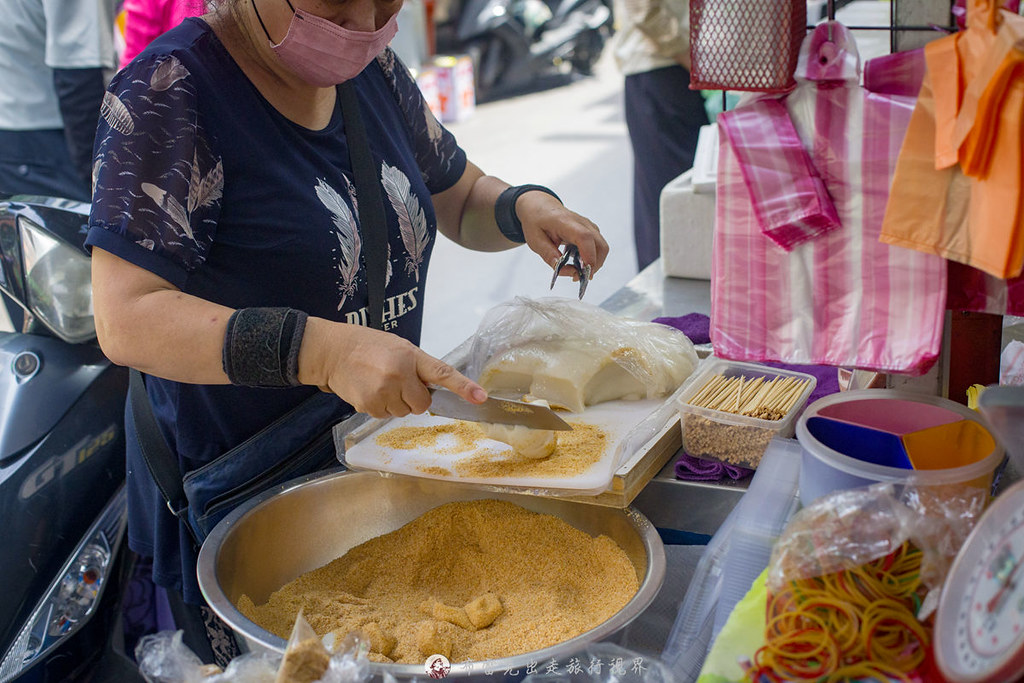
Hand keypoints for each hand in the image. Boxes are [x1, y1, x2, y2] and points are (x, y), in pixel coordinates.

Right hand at [297, 319, 486, 417]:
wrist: (333, 351)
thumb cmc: (369, 347)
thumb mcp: (399, 348)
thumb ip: (418, 367)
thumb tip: (434, 389)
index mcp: (411, 357)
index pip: (443, 374)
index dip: (464, 387)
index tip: (481, 397)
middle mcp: (399, 375)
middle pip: (422, 405)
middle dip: (414, 398)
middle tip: (397, 382)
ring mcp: (383, 392)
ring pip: (404, 413)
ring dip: (396, 403)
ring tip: (379, 383)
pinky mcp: (369, 405)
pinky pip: (386, 416)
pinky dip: (380, 407)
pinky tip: (370, 390)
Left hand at [515, 190, 608, 280]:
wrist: (540, 206)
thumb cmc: (536, 222)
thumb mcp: (535, 241)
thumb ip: (550, 256)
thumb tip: (567, 271)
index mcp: (565, 222)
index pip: (584, 237)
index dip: (589, 257)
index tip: (585, 273)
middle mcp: (582, 222)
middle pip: (600, 245)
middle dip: (594, 266)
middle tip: (578, 277)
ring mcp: (588, 226)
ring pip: (602, 248)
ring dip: (593, 263)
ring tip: (576, 271)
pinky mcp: (590, 230)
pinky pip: (597, 247)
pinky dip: (591, 258)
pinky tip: (577, 262)